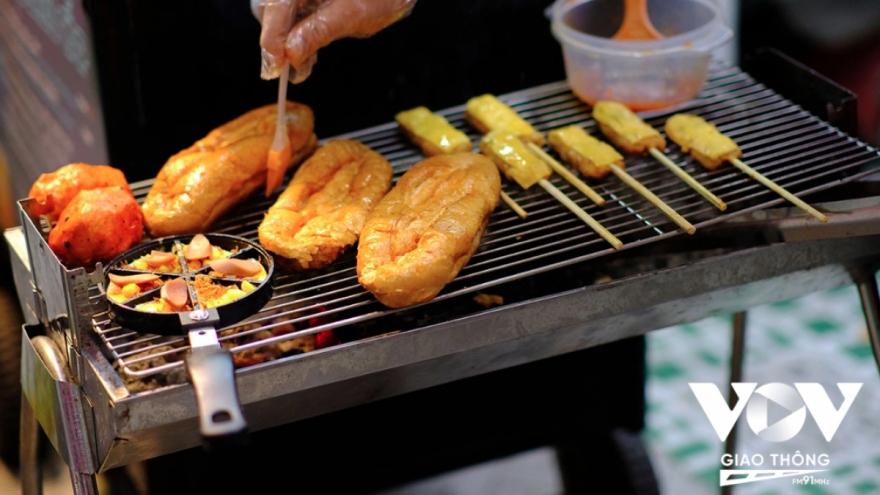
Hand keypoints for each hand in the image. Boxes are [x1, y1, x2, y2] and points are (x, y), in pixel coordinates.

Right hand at [254, 0, 416, 82]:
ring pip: (276, 13)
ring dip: (284, 42)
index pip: (276, 6)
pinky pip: (289, 14)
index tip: (274, 68)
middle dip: (275, 41)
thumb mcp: (353, 15)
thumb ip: (320, 31)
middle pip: (268, 9)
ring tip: (303, 64)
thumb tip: (292, 53)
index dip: (271, 38)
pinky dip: (294, 35)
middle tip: (286, 70)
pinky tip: (305, 53)